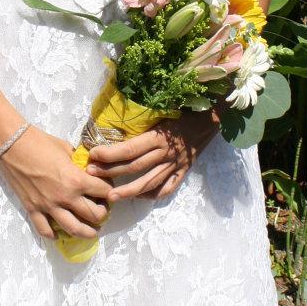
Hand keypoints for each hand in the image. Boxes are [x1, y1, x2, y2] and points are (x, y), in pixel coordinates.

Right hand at [0, 125, 114, 241]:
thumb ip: (79, 163)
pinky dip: (53, 235)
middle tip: (101, 211)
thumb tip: (87, 168)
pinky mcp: (33, 209)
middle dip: (102, 214)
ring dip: (87, 233)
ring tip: (91, 232)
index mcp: (77, 180)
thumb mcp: (67, 149)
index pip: (104, 191)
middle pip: (93, 214)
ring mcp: (49, 206)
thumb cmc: (40, 142)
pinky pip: (45, 230)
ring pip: (74, 229)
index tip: (108, 190)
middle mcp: (66, 197)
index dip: (109, 190)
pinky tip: (59, 234)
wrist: (12, 145)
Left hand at [84, 110, 223, 200]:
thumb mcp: (164, 109)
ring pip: (149, 182)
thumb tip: (116, 118)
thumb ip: (144, 118)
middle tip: (92, 175)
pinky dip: (153, 194)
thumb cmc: (186, 108)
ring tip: (111, 197)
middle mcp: (166, 153)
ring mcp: (176, 164)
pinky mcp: (184, 171)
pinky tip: (140, 197)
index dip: (110, 154)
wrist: (214, 116)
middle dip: (111, 172)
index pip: (130, 149)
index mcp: (160, 136)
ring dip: (128, 191)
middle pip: (135, 167)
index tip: (92, 154)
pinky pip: (168, 188)